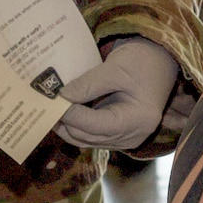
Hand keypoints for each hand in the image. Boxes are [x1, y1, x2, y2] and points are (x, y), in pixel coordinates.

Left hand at [54, 38, 180, 150]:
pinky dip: (77, 126)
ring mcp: (127, 138)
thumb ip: (87, 85)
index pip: (98, 125)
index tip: (53, 102)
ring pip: (87, 140)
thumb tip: (59, 98)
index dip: (73, 115)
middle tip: (44, 106)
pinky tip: (65, 113)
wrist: (159, 62)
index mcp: (139, 119)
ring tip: (50, 110)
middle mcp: (134, 135)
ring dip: (68, 127)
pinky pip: (92, 136)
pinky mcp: (119, 135)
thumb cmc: (142, 61)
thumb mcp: (115, 69)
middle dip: (66, 122)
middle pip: (90, 137)